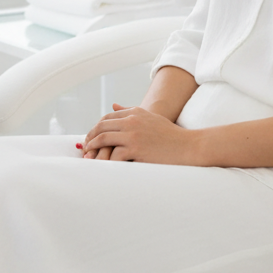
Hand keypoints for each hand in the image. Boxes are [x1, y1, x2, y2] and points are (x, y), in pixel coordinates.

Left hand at [82, 103, 201, 164]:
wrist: (187, 146)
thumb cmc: (170, 135)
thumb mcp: (149, 118)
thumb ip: (130, 111)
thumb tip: (112, 104)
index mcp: (134, 112)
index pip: (107, 117)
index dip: (96, 127)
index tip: (91, 137)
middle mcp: (132, 121)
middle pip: (102, 126)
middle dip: (90, 137)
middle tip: (84, 148)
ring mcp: (133, 134)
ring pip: (104, 139)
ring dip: (93, 149)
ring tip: (88, 157)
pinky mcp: (136, 149)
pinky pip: (114, 155)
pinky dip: (105, 161)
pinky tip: (102, 167)